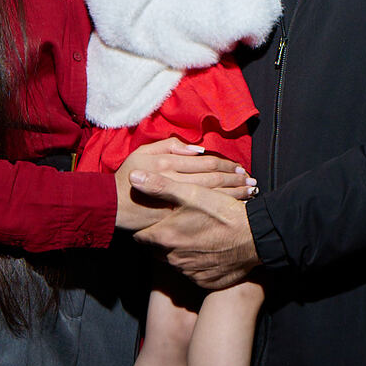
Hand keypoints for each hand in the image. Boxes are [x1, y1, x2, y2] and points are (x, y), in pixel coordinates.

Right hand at [113, 140, 252, 231]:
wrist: (112, 206)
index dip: (227, 165)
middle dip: (237, 180)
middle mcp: (178, 183)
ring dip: (235, 195)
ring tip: (250, 194)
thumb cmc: (127, 178)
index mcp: (172, 164)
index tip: (240, 168)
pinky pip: (204, 214)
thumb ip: (169, 147)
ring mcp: (178, 203)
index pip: (208, 163)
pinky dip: (220, 211)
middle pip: (216, 180)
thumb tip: (196, 149)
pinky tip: (232, 211)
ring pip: (214, 197)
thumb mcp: (143, 154)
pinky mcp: (178, 219)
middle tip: (252, 181)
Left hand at [131, 175, 261, 287]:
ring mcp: (189, 272)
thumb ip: (160, 187)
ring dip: (179, 252)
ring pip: (175, 262)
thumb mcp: (191, 193)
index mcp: (165, 237)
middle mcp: (173, 259)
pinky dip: (196, 264)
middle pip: (157, 251)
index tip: (153, 222)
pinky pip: (193, 274)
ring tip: (194, 237)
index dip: (145, 228)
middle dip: (162, 241)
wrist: (256, 236)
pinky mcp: (205, 281)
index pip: (140, 237)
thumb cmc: (223, 212)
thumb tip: (133, 178)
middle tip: (176, 228)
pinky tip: (206, 251)